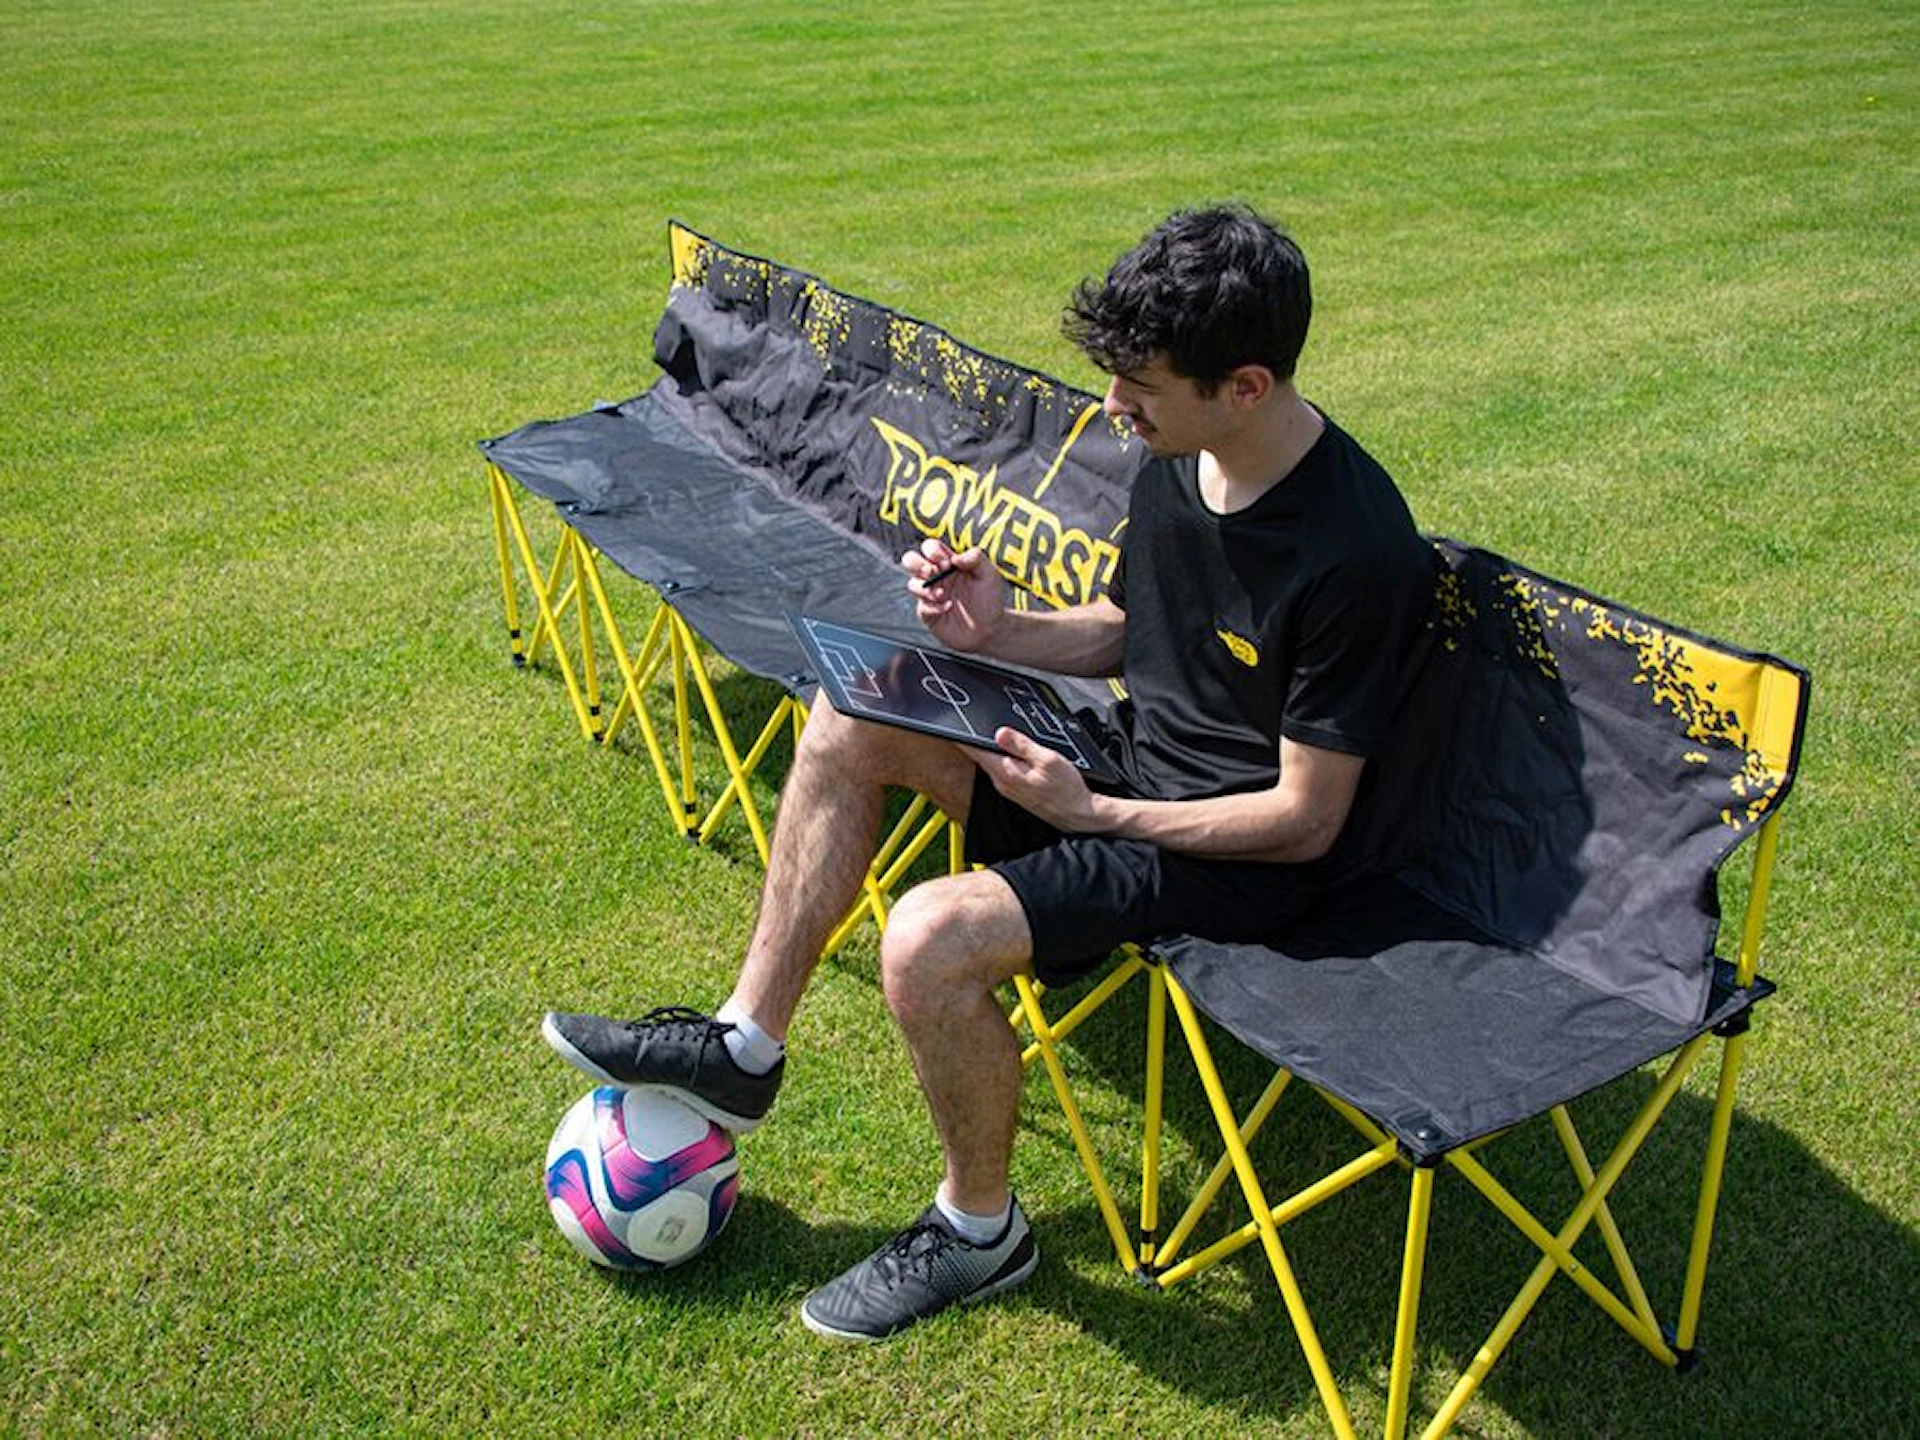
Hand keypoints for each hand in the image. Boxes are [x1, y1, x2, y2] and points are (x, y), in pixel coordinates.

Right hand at [902, 541, 1004, 652]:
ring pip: (912, 584)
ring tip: (942, 594)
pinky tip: (948, 607)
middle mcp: (936, 577)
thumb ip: (976, 558)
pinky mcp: (929, 613)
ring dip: (924, 587)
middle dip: (916, 563)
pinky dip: (933, 607)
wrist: (989, 629)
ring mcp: (931, 595)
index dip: (933, 551)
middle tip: (931, 572)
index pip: (930, 548)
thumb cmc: (989, 599)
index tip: (947, 563)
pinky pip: (922, 606)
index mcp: (948, 563)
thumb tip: (954, 557)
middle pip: (910, 560)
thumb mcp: (989, 574)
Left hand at [976, 726, 1102, 832]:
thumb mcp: (1047, 759)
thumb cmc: (1066, 789)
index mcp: (1007, 773)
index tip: (959, 725)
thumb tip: (1001, 733)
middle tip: (983, 722)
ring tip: (1004, 736)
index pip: (976, 751)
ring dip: (993, 748)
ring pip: (992, 761)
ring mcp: (1007, 788)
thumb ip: (1022, 745)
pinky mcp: (1015, 790)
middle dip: (979, 739)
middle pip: (981, 755)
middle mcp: (1002, 783)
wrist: (1078, 813)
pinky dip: (1004, 758)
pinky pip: (1003, 769)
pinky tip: (1016, 753)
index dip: (965, 736)